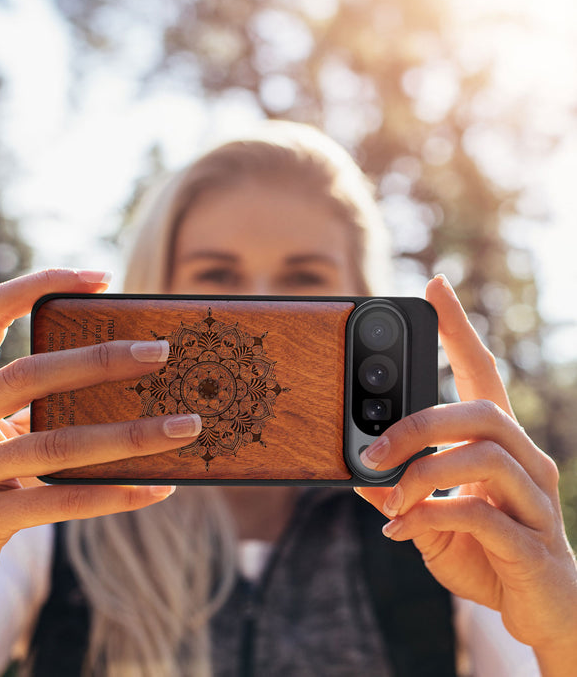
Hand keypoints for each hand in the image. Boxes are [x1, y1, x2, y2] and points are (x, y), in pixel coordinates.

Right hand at [0, 269, 201, 616]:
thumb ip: (32, 404)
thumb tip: (126, 376)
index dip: (40, 284)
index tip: (101, 278)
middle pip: (28, 374)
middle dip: (101, 359)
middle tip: (161, 352)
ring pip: (55, 444)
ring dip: (130, 435)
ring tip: (185, 427)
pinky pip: (60, 502)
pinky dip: (114, 494)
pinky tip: (157, 488)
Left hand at [355, 275, 576, 666]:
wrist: (540, 612)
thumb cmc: (486, 553)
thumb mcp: (431, 517)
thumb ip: (400, 493)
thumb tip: (357, 473)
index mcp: (499, 445)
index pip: (482, 372)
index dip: (459, 329)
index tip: (435, 286)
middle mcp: (526, 461)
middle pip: (481, 411)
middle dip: (418, 424)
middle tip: (372, 449)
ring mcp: (536, 500)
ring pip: (483, 456)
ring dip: (421, 474)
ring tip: (389, 499)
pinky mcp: (533, 543)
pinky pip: (479, 514)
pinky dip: (429, 517)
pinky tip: (401, 531)